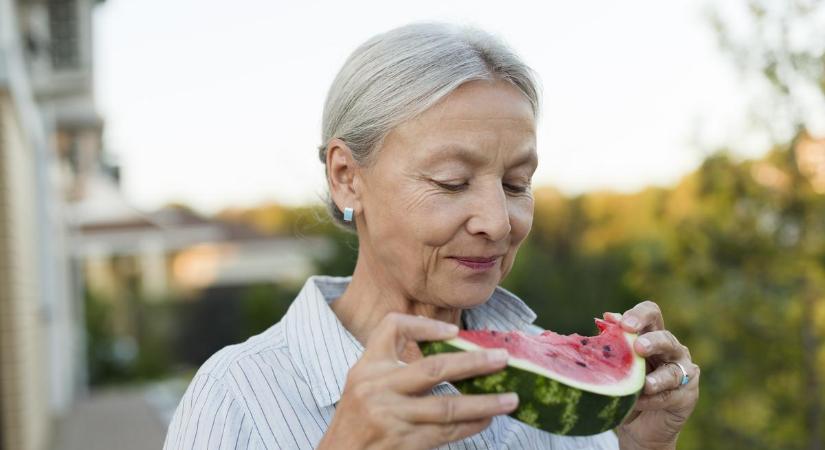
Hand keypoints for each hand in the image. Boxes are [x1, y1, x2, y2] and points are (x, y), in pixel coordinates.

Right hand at [317, 313, 518, 449]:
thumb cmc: (356, 422)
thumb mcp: (363, 385)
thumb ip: (392, 368)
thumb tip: (451, 355)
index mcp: (367, 367)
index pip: (393, 328)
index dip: (425, 326)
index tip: (454, 332)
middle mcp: (377, 388)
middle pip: (433, 368)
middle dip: (473, 362)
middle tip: (503, 358)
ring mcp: (390, 417)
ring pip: (447, 407)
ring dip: (484, 403)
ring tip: (511, 399)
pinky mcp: (402, 443)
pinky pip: (445, 433)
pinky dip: (470, 426)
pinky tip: (487, 419)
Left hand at [607, 301, 699, 449]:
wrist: (637, 424)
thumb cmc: (626, 386)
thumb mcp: (617, 364)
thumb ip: (615, 342)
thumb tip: (608, 317)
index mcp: (652, 335)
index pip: (652, 314)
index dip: (640, 315)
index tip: (623, 324)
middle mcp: (671, 350)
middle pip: (666, 339)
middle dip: (653, 342)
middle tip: (638, 347)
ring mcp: (683, 372)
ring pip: (673, 370)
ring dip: (658, 377)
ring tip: (645, 384)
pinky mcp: (687, 396)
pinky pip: (671, 396)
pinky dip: (654, 400)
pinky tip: (640, 402)